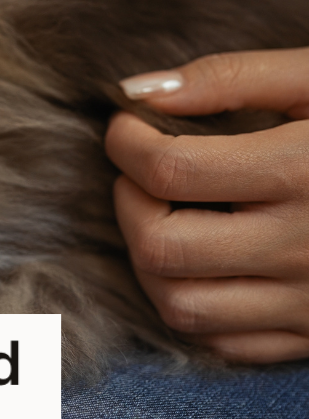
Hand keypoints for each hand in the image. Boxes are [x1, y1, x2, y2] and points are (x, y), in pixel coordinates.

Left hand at [106, 47, 308, 363]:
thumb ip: (231, 77)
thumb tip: (135, 92)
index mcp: (307, 172)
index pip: (171, 171)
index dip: (127, 143)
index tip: (127, 125)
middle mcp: (306, 246)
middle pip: (163, 246)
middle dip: (127, 203)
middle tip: (137, 171)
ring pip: (181, 305)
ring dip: (147, 259)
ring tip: (160, 214)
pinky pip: (222, 341)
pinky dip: (190, 304)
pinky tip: (199, 260)